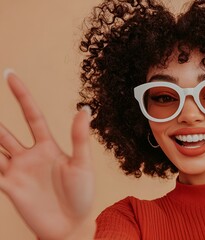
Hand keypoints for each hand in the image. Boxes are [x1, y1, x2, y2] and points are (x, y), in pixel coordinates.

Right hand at [0, 71, 94, 239]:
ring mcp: (17, 171)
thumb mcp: (83, 164)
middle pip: (4, 132)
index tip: (10, 74)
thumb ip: (79, 138)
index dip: (21, 95)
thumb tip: (85, 109)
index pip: (31, 115)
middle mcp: (29, 156)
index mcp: (48, 146)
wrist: (71, 225)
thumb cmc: (82, 195)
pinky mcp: (9, 187)